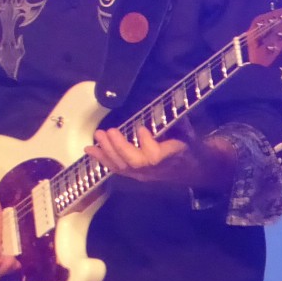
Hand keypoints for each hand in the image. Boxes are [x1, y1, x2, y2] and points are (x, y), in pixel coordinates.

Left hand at [87, 121, 233, 190]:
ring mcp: (143, 174)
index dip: (147, 143)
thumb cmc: (188, 146)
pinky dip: (102, 159)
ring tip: (98, 136)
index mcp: (170, 156)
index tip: (141, 128)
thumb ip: (178, 124)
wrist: (190, 169)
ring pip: (122, 166)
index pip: (156, 156)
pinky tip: (91, 150)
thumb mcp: (187, 133)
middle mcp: (155, 169)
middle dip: (120, 147)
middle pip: (135, 162)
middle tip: (109, 131)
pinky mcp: (134, 175)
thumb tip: (169, 106)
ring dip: (108, 151)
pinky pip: (116, 169)